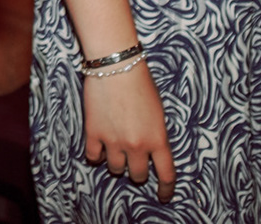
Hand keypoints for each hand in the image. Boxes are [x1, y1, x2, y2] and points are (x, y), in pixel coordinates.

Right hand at [82, 62, 175, 201]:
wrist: (116, 66)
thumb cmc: (140, 83)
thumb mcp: (158, 112)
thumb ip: (155, 135)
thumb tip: (149, 150)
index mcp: (158, 140)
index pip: (166, 175)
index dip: (165, 189)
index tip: (163, 196)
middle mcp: (137, 146)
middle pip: (137, 175)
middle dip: (137, 171)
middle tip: (134, 161)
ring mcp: (114, 141)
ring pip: (115, 169)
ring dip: (116, 162)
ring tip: (115, 150)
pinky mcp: (94, 133)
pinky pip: (93, 157)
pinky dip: (96, 156)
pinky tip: (98, 149)